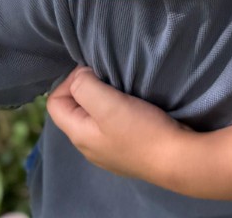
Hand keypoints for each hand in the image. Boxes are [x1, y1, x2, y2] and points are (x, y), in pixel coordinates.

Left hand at [47, 67, 193, 186]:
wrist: (177, 160)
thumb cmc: (141, 131)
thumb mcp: (108, 103)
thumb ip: (85, 86)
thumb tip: (80, 76)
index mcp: (78, 134)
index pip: (54, 103)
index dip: (68, 81)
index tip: (94, 72)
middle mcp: (88, 146)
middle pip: (74, 110)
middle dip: (86, 88)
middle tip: (109, 78)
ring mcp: (107, 151)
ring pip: (94, 117)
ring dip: (103, 99)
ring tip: (121, 89)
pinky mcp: (126, 151)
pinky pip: (111, 126)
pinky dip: (117, 111)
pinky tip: (133, 106)